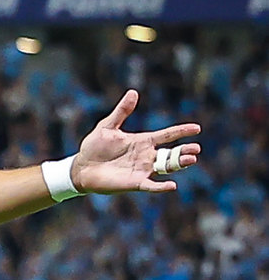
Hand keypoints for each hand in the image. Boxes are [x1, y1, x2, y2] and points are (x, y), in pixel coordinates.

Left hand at [71, 90, 199, 195]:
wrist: (82, 167)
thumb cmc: (94, 146)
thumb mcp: (108, 126)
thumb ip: (122, 111)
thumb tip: (133, 92)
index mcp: (143, 141)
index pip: (167, 135)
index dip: (181, 131)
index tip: (196, 128)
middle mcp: (146, 156)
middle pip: (171, 153)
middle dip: (184, 151)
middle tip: (196, 150)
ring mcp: (141, 170)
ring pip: (165, 167)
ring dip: (178, 165)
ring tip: (191, 160)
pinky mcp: (134, 183)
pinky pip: (150, 185)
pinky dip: (160, 186)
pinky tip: (172, 185)